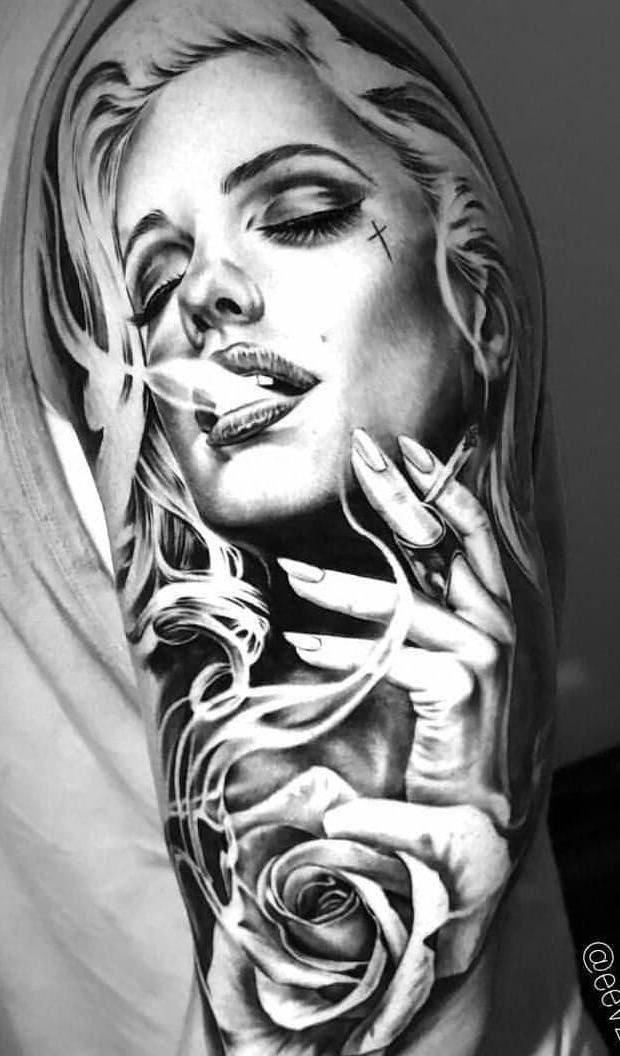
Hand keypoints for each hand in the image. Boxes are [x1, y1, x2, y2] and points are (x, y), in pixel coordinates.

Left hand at [280, 428, 514, 829]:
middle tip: (360, 454)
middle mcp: (500, 623)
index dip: (442, 486)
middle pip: (443, 542)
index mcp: (498, 610)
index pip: (473, 533)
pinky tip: (302, 643)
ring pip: (404, 601)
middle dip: (400, 494)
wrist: (479, 817)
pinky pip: (387, 654)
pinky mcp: (459, 684)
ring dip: (342, 585)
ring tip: (295, 572)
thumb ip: (428, 615)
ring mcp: (484, 652)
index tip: (405, 449)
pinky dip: (340, 648)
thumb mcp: (448, 664)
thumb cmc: (456, 737)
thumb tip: (390, 571)